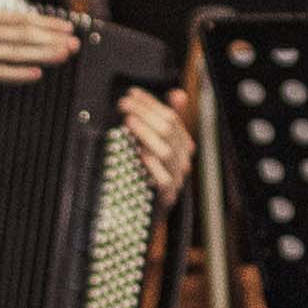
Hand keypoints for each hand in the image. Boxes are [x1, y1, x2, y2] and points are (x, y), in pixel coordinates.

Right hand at [0, 0, 84, 86]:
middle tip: (74, 43)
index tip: (65, 25)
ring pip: (15, 54)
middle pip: (23, 36)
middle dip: (51, 39)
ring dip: (41, 55)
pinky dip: (17, 73)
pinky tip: (35, 73)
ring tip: (62, 55)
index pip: (21, 18)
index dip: (46, 22)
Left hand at [118, 86, 193, 205]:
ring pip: (166, 152)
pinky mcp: (164, 196)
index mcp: (183, 146)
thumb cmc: (154, 174)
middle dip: (145, 113)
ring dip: (146, 134)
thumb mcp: (160, 144)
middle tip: (124, 104)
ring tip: (129, 121)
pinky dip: (151, 166)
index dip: (152, 103)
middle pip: (168, 131)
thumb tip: (178, 93)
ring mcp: (175, 178)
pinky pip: (161, 180)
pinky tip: (139, 154)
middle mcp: (182, 160)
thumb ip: (168, 119)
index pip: (171, 118)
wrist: (150, 214)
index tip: (132, 93)